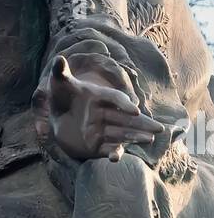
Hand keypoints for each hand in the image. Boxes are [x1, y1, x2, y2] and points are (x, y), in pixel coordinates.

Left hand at [36, 52, 164, 162]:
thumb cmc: (62, 97)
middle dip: (142, 123)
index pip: (115, 99)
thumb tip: (58, 59)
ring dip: (135, 137)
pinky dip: (112, 153)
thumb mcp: (59, 84)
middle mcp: (104, 114)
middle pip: (127, 119)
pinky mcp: (96, 145)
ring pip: (122, 134)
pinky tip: (115, 158)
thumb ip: (60, 72)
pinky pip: (107, 149)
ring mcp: (102, 130)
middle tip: (160, 129)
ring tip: (149, 139)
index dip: (124, 104)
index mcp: (99, 97)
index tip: (133, 110)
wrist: (57, 116)